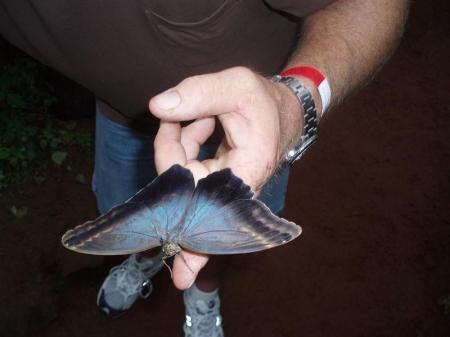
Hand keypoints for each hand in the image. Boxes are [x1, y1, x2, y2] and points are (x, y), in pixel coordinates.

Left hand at [148, 66, 302, 288]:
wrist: (283, 112)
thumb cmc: (265, 102)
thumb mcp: (237, 87)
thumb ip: (200, 93)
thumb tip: (157, 107)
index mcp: (247, 172)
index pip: (205, 205)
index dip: (182, 224)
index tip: (175, 261)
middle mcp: (236, 190)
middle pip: (185, 192)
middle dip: (170, 152)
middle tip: (174, 115)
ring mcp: (223, 188)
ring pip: (183, 181)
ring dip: (177, 144)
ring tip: (196, 115)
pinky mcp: (214, 181)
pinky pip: (187, 173)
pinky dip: (182, 148)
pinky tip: (196, 125)